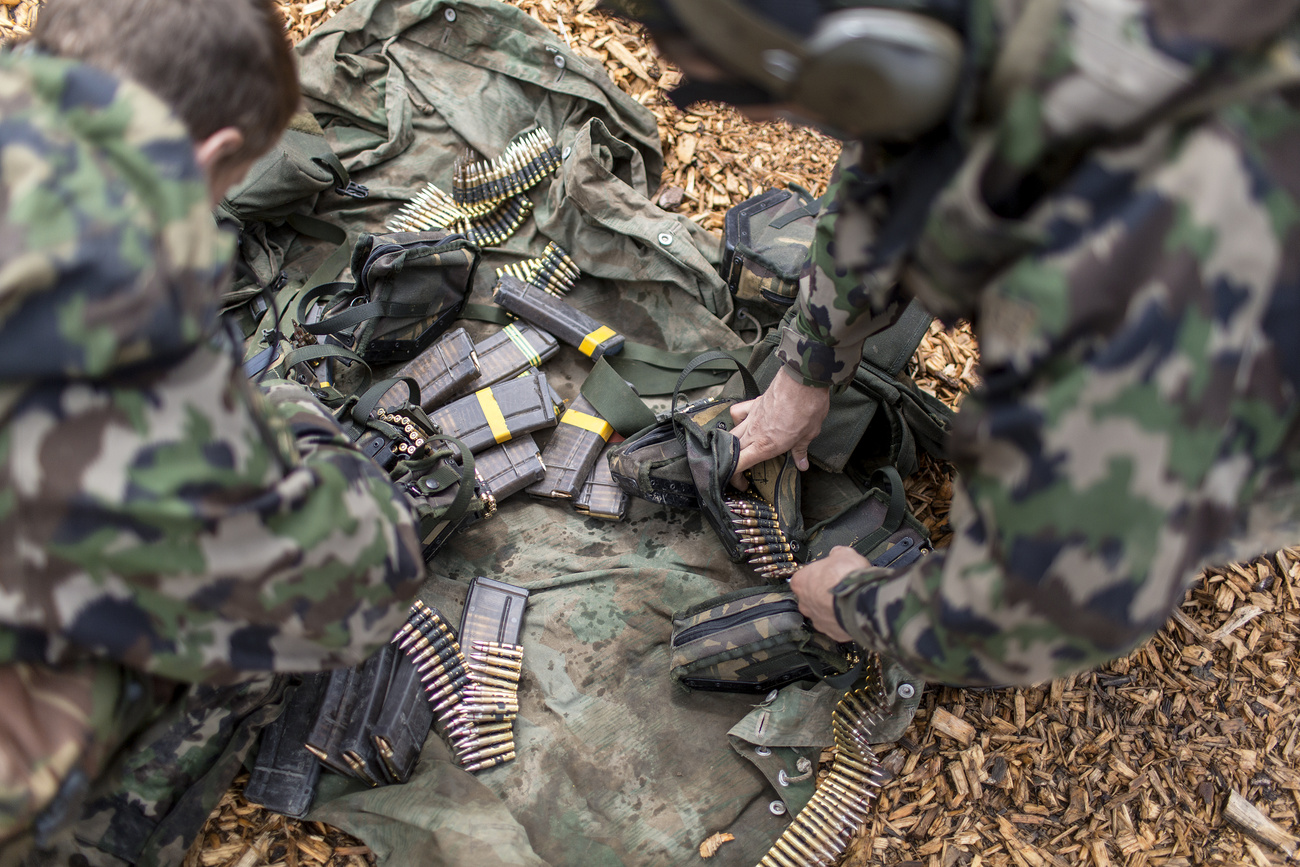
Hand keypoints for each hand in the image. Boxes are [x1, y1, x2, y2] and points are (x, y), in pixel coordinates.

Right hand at [729, 367, 829, 487]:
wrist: (803, 380)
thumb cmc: (808, 408)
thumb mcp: (809, 434)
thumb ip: (800, 451)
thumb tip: (802, 464)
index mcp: (766, 445)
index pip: (738, 464)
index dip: (734, 478)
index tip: (741, 484)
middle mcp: (754, 432)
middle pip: (731, 451)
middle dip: (731, 465)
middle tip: (740, 472)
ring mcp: (751, 417)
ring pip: (732, 434)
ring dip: (732, 446)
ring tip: (739, 451)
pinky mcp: (754, 404)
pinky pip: (738, 413)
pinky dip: (737, 419)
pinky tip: (744, 422)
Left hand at [789, 546, 867, 642]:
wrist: (861, 601)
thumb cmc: (847, 577)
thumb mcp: (843, 554)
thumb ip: (836, 554)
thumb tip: (838, 553)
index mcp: (801, 582)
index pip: (803, 577)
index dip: (817, 575)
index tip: (827, 573)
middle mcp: (805, 603)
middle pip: (810, 597)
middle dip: (823, 594)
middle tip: (839, 587)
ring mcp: (818, 620)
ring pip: (822, 613)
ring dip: (833, 608)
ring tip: (848, 601)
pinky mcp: (832, 633)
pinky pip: (836, 626)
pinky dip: (843, 621)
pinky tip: (852, 613)